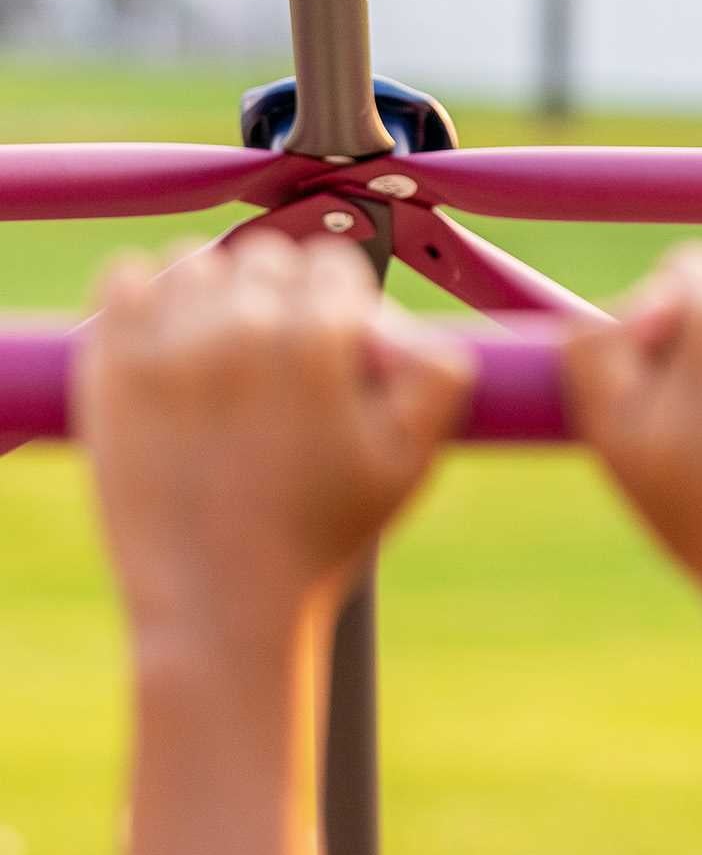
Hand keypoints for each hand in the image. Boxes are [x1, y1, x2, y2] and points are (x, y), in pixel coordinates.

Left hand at [74, 236, 470, 653]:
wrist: (220, 599)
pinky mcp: (112, 358)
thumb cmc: (319, 537)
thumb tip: (426, 329)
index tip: (339, 353)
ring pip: (199, 260)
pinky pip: (127, 275)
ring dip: (219, 295)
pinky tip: (176, 349)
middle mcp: (241, 328)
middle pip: (270, 256)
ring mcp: (168, 340)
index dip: (345, 308)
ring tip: (230, 361)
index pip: (336, 266)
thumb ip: (436, 383)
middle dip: (285, 300)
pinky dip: (150, 298)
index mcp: (319, 346)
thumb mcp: (407, 468)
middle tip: (287, 366)